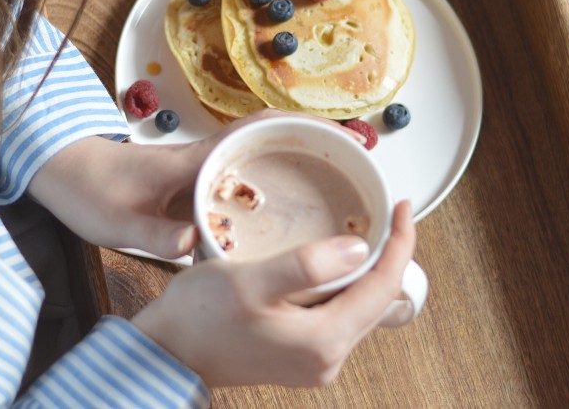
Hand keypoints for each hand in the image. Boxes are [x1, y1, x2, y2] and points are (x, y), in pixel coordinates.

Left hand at [28, 110, 365, 258]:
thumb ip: (151, 233)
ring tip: (342, 188)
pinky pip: (247, 181)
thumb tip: (189, 246)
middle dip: (317, 144)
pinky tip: (291, 216)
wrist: (67, 176)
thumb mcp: (117, 221)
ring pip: (264, 160)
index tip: (342, 132)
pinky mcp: (199, 186)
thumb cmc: (92, 192)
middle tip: (359, 163)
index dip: (302, 126)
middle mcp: (208, 158)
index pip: (258, 129)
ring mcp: (206, 170)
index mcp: (196, 158)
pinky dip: (276, 187)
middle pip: (274, 140)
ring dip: (301, 163)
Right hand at [131, 200, 416, 387]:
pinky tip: (333, 262)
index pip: (384, 286)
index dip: (401, 243)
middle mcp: (328, 359)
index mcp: (323, 341)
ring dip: (368, 270)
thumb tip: (359, 248)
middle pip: (379, 299)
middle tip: (389, 213)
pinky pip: (339, 315)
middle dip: (390, 255)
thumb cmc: (200, 316)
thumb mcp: (250, 281)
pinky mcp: (301, 357)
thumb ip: (306, 265)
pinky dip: (344, 286)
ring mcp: (315, 362)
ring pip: (360, 307)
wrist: (166, 352)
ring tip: (366, 230)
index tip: (402, 205)